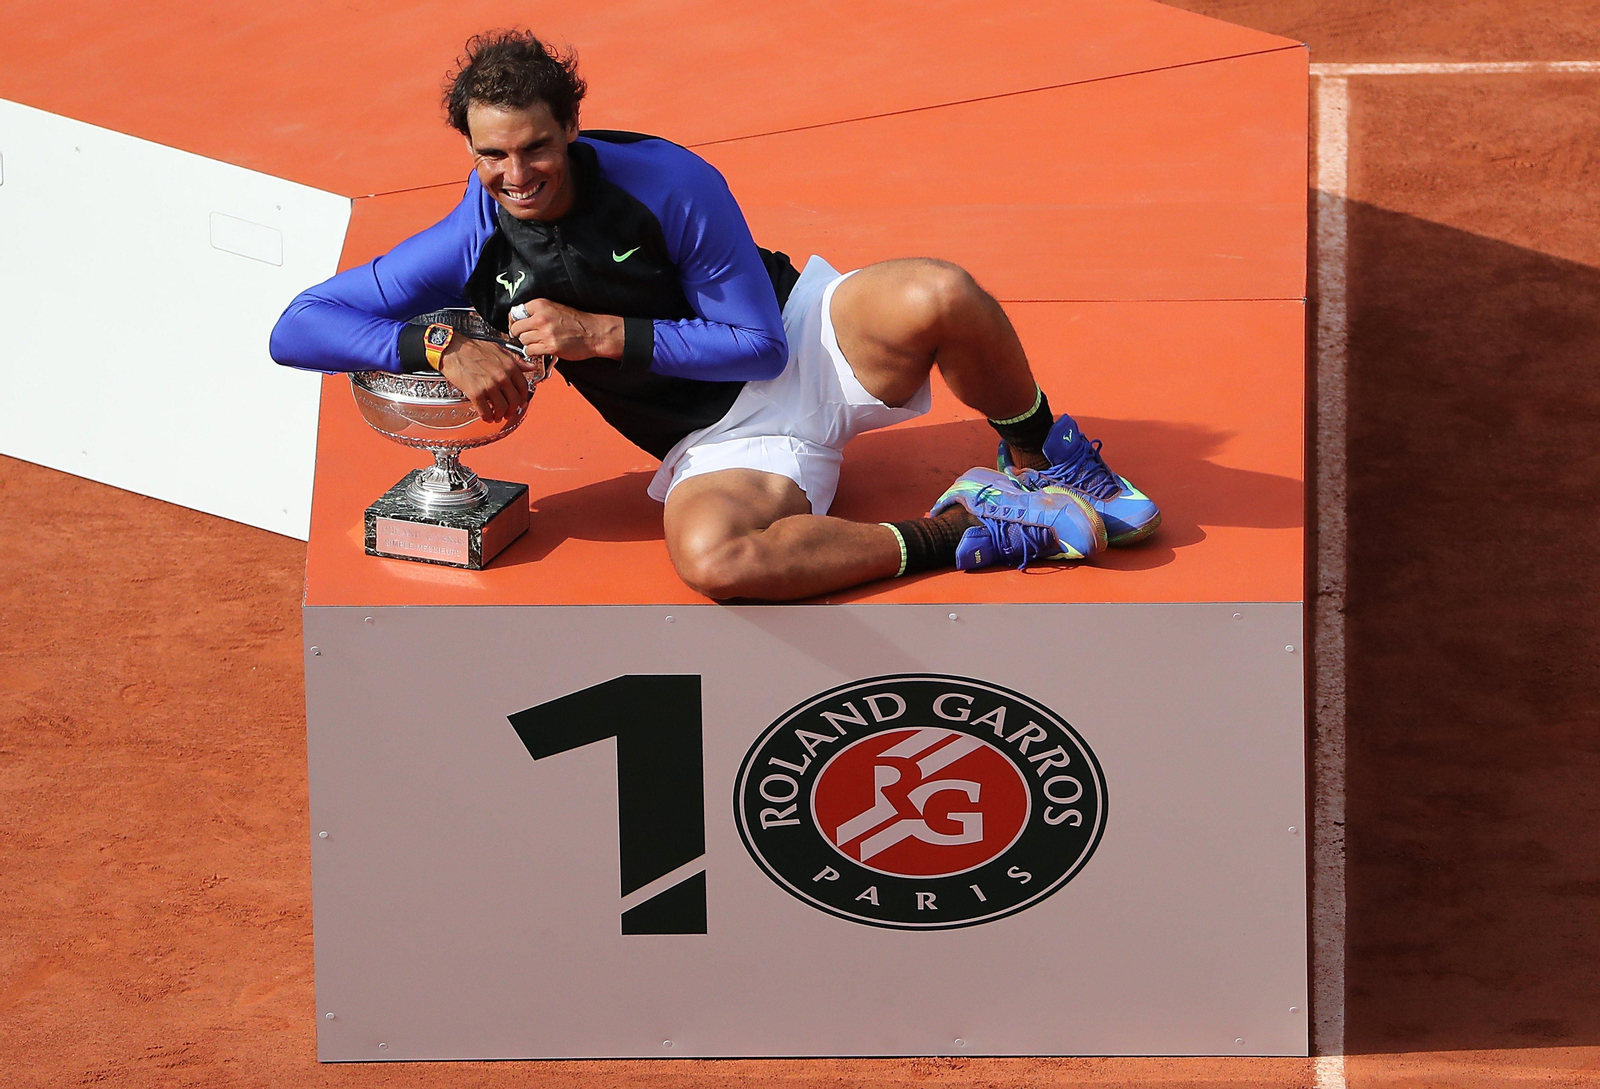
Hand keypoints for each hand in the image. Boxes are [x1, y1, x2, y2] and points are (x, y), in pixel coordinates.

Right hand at [437, 337, 530, 422]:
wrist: (452, 349)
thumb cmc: (473, 348)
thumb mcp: (499, 350)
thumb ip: (516, 360)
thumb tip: (530, 367)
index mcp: (509, 366)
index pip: (523, 387)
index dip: (523, 398)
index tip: (520, 403)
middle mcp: (502, 376)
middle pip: (514, 401)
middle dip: (512, 410)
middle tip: (508, 413)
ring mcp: (489, 385)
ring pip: (501, 408)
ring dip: (500, 415)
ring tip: (496, 416)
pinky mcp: (475, 392)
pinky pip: (485, 411)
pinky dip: (487, 417)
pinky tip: (486, 416)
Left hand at [509, 299, 623, 360]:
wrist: (594, 332)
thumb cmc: (578, 322)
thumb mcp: (556, 308)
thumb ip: (539, 312)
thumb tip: (521, 319)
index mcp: (541, 304)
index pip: (515, 312)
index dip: (515, 321)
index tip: (518, 326)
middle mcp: (541, 317)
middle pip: (516, 328)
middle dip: (519, 334)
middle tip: (526, 336)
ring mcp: (545, 332)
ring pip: (523, 340)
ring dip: (528, 343)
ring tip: (538, 343)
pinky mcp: (550, 346)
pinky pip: (530, 350)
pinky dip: (533, 352)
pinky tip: (541, 349)